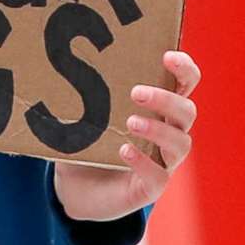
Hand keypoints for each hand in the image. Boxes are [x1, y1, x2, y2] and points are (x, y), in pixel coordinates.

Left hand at [54, 52, 199, 220]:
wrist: (77, 188)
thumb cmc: (88, 140)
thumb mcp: (86, 113)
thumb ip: (82, 94)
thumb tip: (57, 66)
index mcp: (160, 108)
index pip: (185, 83)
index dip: (184, 68)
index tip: (167, 56)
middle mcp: (169, 133)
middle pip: (187, 111)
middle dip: (165, 99)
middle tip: (135, 92)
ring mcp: (163, 161)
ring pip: (180, 143)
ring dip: (158, 130)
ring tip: (130, 122)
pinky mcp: (151, 187)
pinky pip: (159, 176)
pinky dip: (143, 161)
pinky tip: (123, 150)